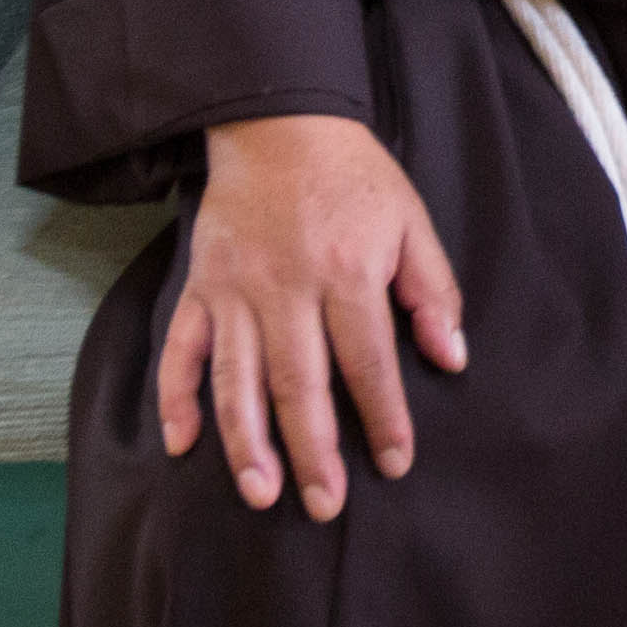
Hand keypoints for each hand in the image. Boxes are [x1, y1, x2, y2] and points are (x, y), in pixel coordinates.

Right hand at [160, 114, 468, 518]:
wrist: (277, 120)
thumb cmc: (353, 176)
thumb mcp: (411, 221)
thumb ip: (433, 291)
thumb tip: (451, 357)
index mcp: (346, 271)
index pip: (368, 361)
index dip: (384, 417)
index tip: (395, 462)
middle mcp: (286, 286)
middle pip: (299, 384)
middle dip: (313, 452)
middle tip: (325, 506)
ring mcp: (235, 289)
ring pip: (235, 379)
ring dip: (244, 441)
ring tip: (259, 492)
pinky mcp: (200, 285)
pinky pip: (181, 348)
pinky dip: (175, 397)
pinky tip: (181, 442)